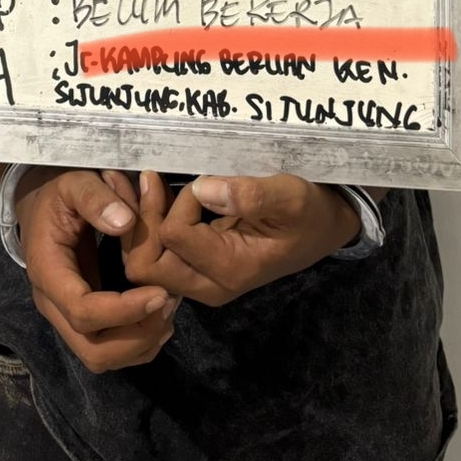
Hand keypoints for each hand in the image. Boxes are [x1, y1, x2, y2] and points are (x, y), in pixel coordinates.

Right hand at [15, 167, 179, 372]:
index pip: (83, 312)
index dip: (124, 310)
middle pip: (93, 351)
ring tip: (169, 308)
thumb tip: (125, 223)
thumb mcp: (73, 183)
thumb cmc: (58, 194)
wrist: (40, 206)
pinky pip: (109, 351)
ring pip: (101, 358)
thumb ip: (95, 197)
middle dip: (137, 337)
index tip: (161, 292)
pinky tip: (159, 315)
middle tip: (169, 303)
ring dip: (140, 343)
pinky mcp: (82, 320)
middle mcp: (53, 304)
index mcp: (48, 272)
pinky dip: (138, 343)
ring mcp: (65, 317)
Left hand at [113, 169, 361, 306]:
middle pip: (145, 265)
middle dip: (142, 221)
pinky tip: (149, 193)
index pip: (174, 236)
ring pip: (143, 263)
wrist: (322, 228)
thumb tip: (203, 188)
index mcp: (229, 269)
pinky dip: (147, 226)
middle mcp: (207, 284)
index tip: (203, 180)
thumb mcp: (290, 197)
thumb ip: (250, 195)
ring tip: (138, 180)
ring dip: (139, 223)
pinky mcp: (194, 269)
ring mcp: (199, 280)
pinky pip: (155, 256)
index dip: (181, 203)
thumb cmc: (308, 212)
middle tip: (148, 176)